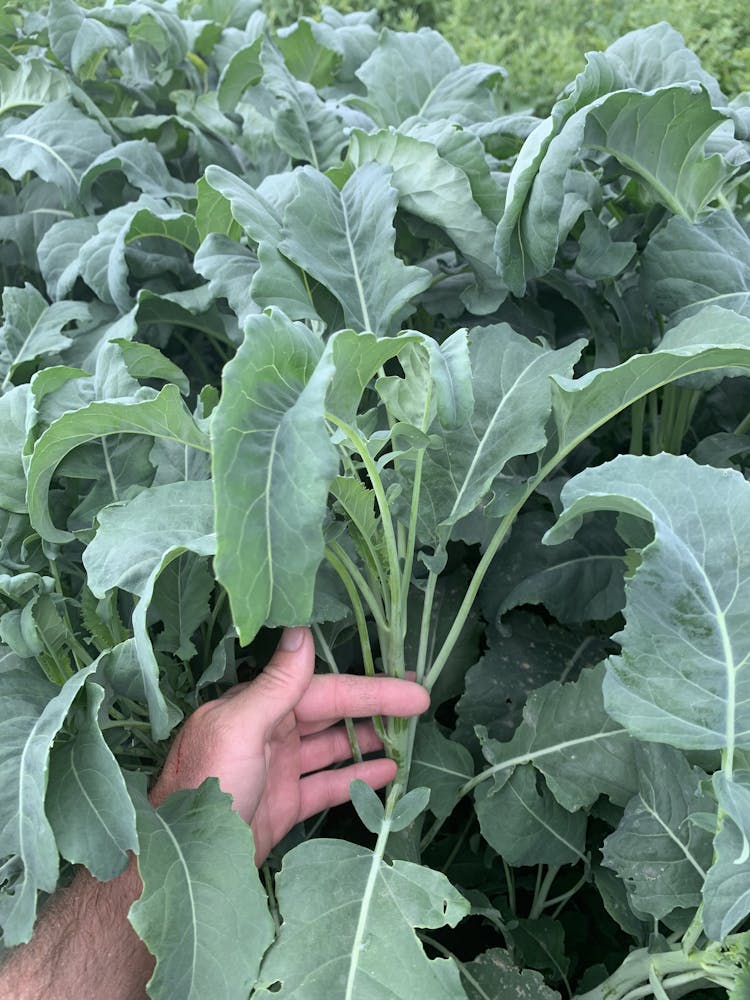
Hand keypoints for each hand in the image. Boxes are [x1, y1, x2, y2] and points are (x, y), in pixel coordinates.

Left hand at [151, 626, 428, 862]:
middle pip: (333, 713)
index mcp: (257, 707)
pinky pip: (327, 785)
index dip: (371, 689)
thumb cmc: (205, 789)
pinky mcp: (284, 806)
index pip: (326, 690)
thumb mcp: (239, 729)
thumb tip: (300, 630)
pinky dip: (357, 779)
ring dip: (370, 741)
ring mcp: (278, 770)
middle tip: (421, 704)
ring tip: (411, 738)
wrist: (183, 865)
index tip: (413, 687)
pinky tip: (387, 776)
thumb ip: (275, 684)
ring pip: (334, 747)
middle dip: (376, 707)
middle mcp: (269, 732)